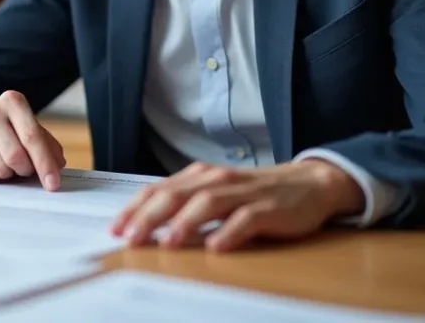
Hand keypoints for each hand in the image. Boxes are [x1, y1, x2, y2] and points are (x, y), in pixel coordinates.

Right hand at [0, 91, 66, 190]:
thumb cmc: (12, 128)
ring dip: (9, 174)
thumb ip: (49, 147)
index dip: (44, 164)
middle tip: (26, 169)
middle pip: (15, 156)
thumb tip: (56, 166)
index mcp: (13, 101)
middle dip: (26, 170)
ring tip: (8, 163)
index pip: (32, 137)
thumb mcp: (32, 129)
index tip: (53, 184)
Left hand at [111, 160, 364, 251]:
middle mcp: (216, 179)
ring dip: (185, 224)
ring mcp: (243, 192)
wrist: (309, 183)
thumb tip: (149, 227)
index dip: (135, 209)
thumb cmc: (255, 193)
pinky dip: (230, 232)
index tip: (116, 229)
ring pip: (206, 204)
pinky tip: (217, 247)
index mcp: (199, 176)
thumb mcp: (216, 193)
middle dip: (149, 217)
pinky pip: (246, 219)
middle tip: (131, 239)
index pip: (158, 190)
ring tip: (167, 243)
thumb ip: (187, 205)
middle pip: (175, 196)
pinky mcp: (268, 208)